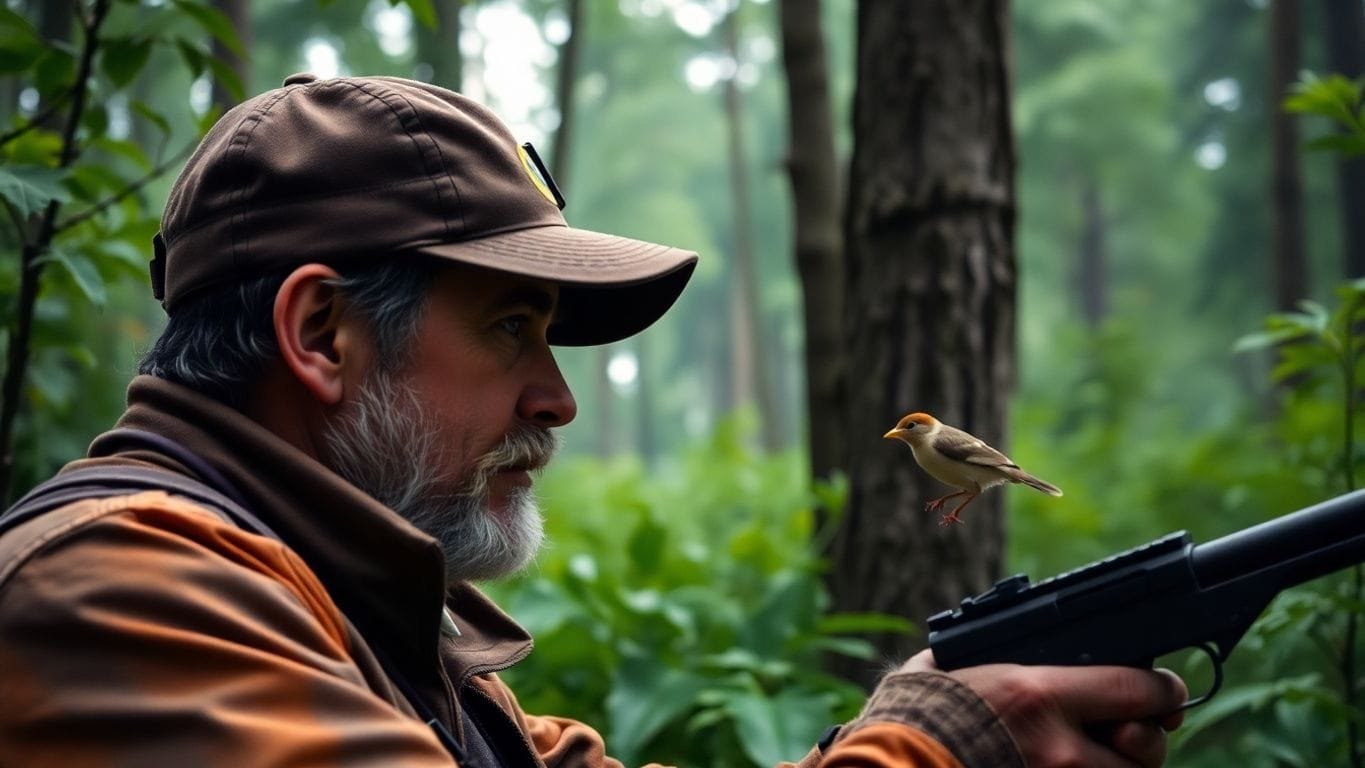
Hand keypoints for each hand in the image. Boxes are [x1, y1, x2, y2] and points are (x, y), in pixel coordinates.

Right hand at [901, 650, 1186, 767]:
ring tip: (1099, 756)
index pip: (1135, 689)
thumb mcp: (964, 664)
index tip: (1165, 690)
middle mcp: (1058, 747)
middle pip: (1144, 747)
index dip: (1163, 690)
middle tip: (1134, 730)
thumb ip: (1007, 654)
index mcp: (1038, 694)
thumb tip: (1039, 642)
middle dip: (1145, 738)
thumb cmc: (918, 711)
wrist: (890, 765)